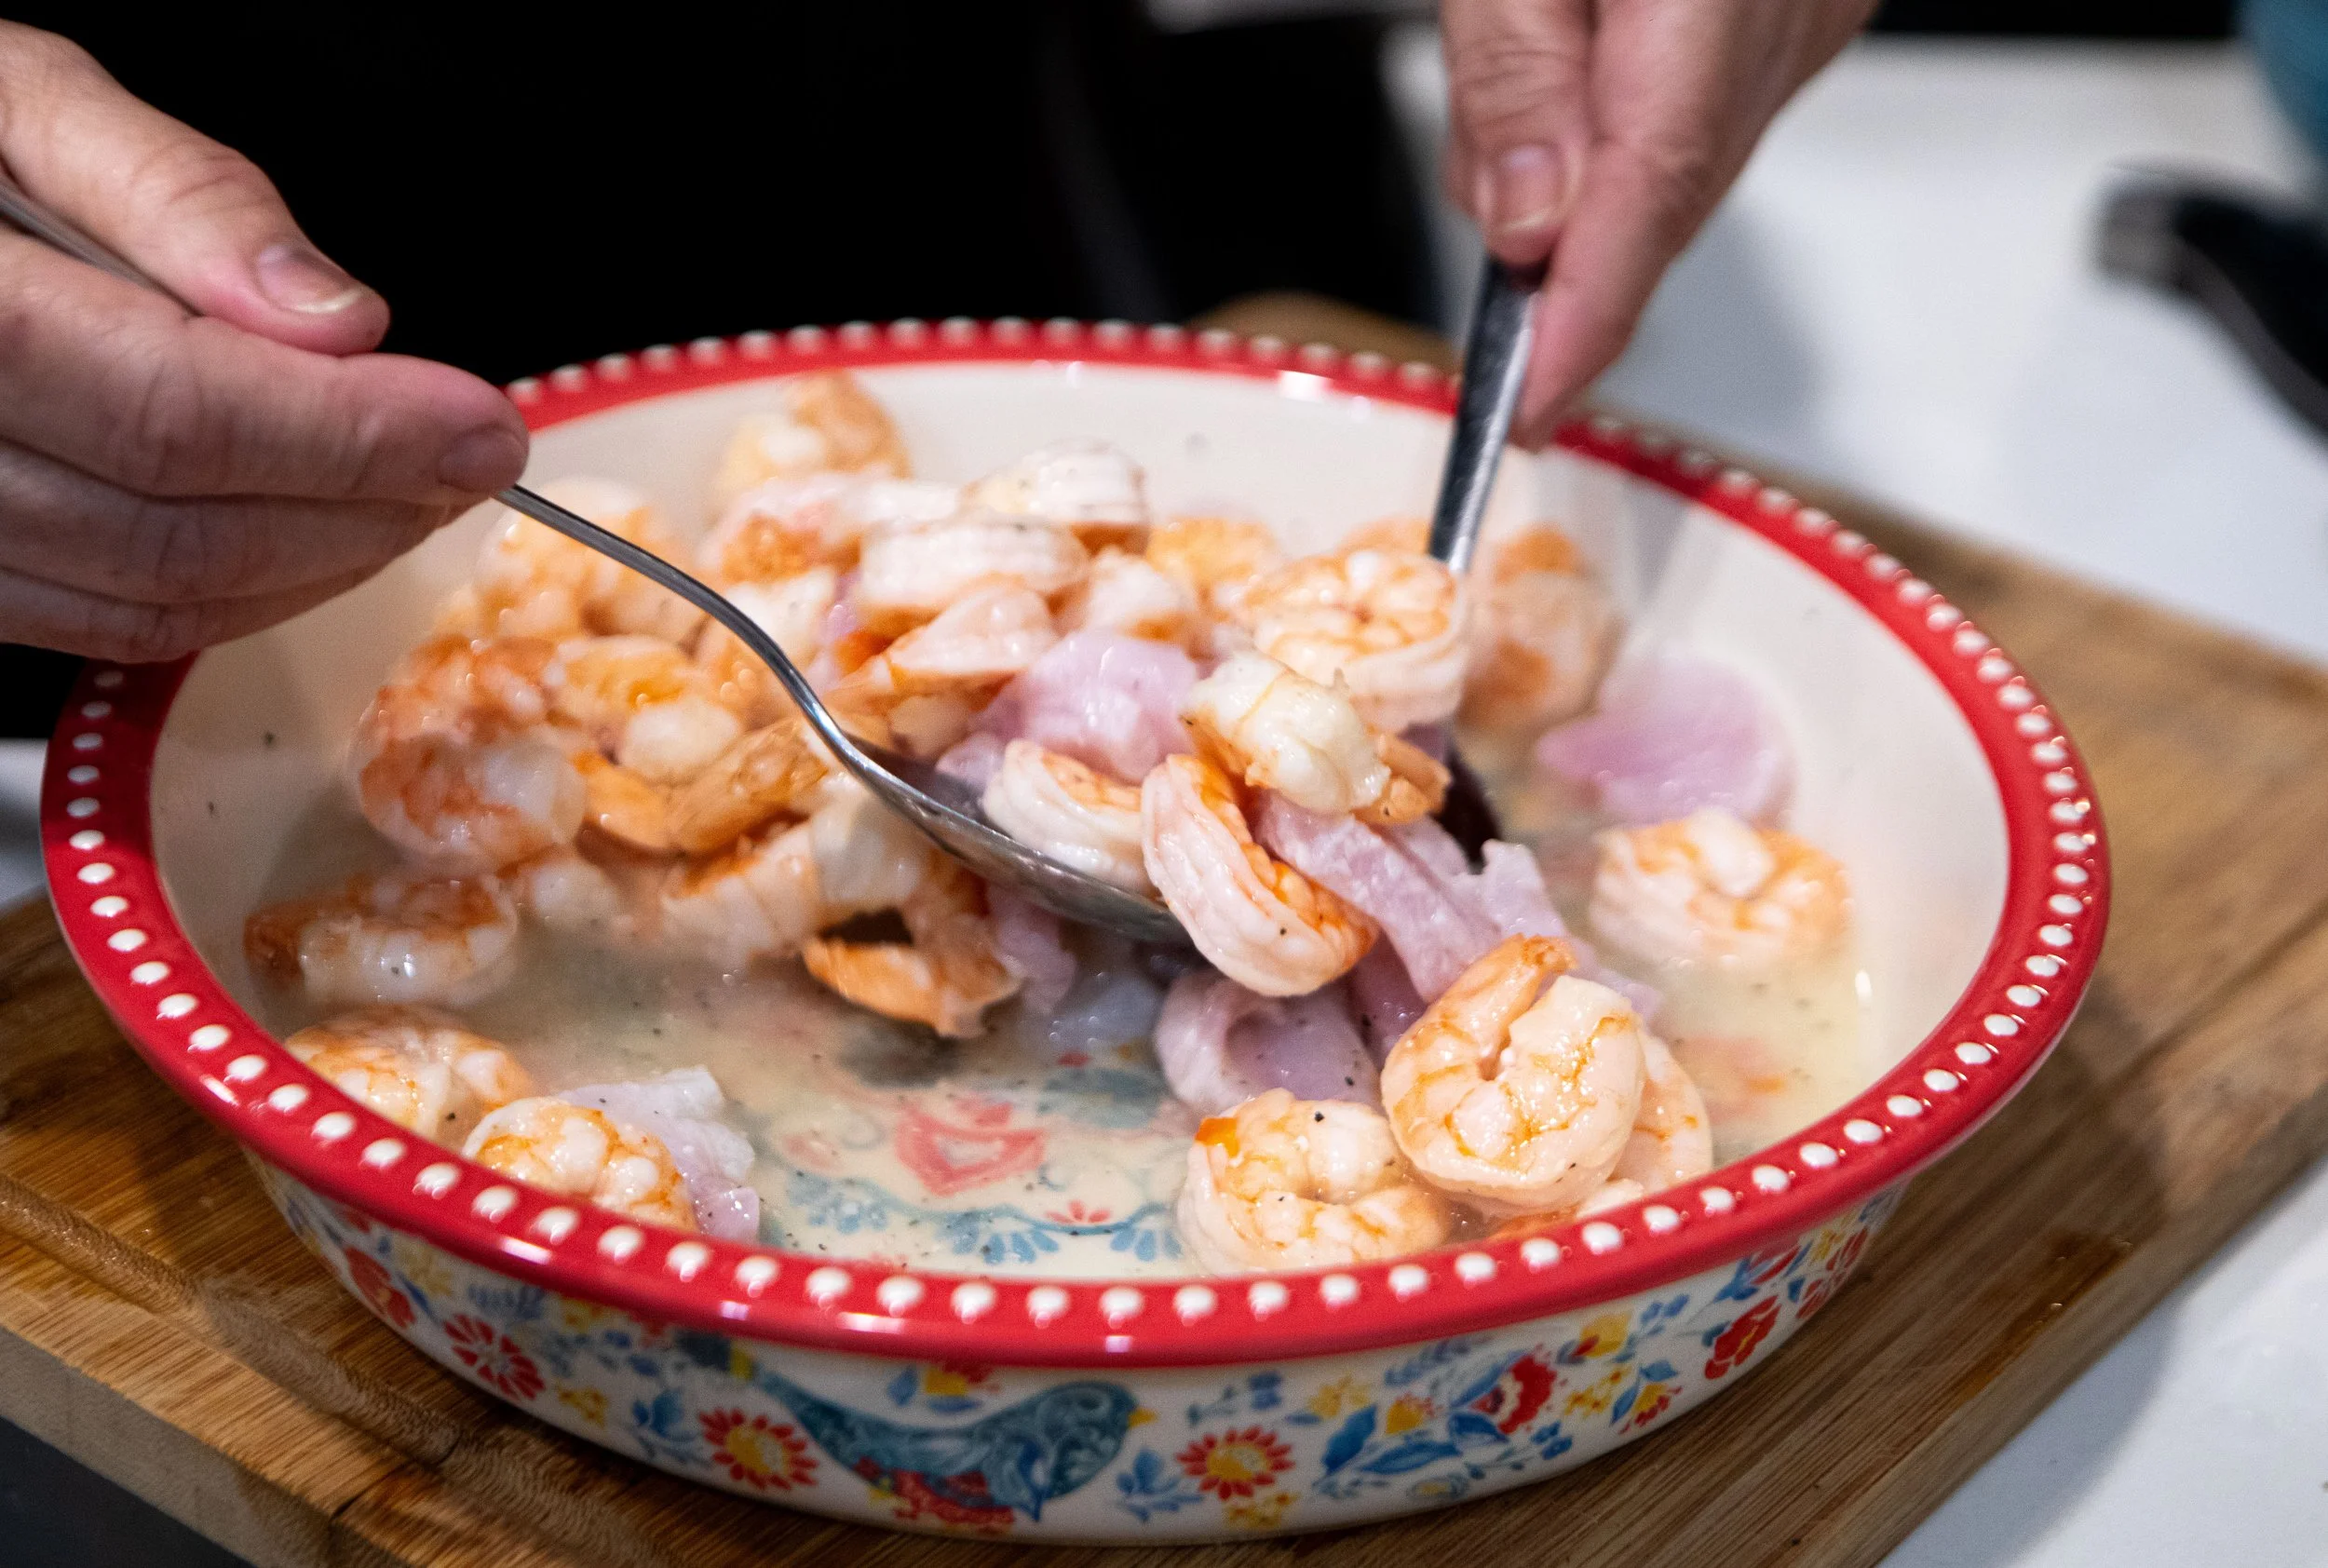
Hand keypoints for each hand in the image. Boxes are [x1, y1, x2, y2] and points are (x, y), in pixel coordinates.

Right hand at [0, 23, 527, 661]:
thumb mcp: (10, 92)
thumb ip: (173, 193)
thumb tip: (330, 317)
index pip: (172, 412)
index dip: (351, 435)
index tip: (480, 425)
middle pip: (173, 528)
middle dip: (362, 506)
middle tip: (471, 458)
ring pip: (150, 600)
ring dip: (318, 563)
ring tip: (413, 489)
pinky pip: (100, 623)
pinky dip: (235, 592)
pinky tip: (311, 527)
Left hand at [1440, 0, 1874, 436]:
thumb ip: (1516, 78)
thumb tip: (1526, 233)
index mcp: (1712, 4)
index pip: (1650, 206)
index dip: (1583, 327)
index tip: (1525, 414)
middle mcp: (1784, 27)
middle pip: (1663, 202)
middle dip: (1555, 238)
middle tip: (1482, 161)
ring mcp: (1804, 30)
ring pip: (1680, 171)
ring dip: (1585, 173)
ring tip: (1525, 54)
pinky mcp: (1800, 20)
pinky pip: (1704, 118)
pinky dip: (1628, 130)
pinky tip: (1583, 62)